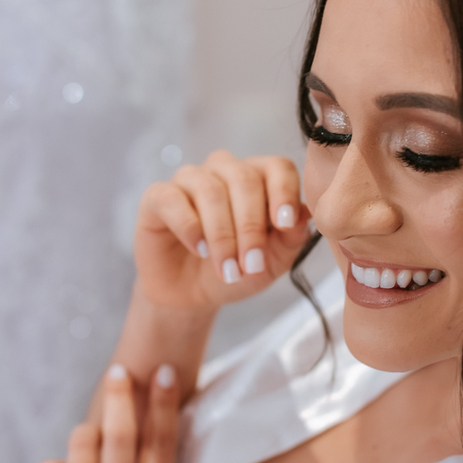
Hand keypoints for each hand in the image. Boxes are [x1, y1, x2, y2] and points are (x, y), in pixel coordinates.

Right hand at [134, 150, 313, 311]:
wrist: (193, 295)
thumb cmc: (237, 270)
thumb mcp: (272, 262)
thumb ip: (291, 238)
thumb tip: (304, 213)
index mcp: (259, 178)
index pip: (278, 167)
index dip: (283, 192)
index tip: (284, 225)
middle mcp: (225, 170)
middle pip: (244, 178)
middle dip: (250, 227)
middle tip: (251, 265)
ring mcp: (190, 179)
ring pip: (210, 189)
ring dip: (222, 235)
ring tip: (227, 270)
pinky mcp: (157, 197)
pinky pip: (172, 199)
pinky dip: (189, 226)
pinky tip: (198, 250)